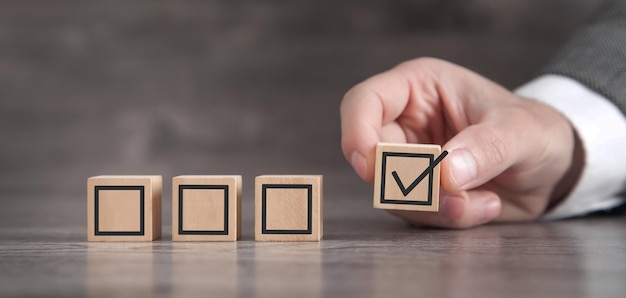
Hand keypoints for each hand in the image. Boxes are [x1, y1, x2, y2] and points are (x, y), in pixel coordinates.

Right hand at [340, 58, 582, 227]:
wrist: (553, 168)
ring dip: (437, 206)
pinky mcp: (419, 191)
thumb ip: (485, 147)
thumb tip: (445, 172)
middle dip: (411, 183)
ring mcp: (409, 160)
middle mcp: (405, 122)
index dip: (357, 133)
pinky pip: (416, 213)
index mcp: (418, 88)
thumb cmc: (535, 130)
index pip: (364, 102)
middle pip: (372, 156)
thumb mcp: (521, 131)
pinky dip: (449, 218)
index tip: (371, 166)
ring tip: (485, 201)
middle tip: (457, 195)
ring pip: (391, 192)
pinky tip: (485, 205)